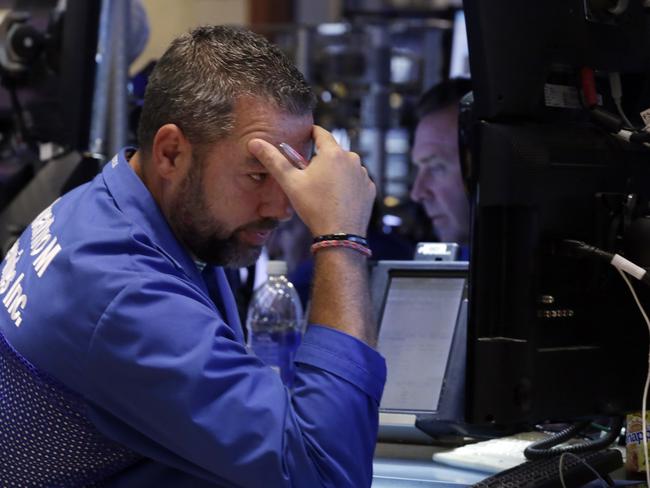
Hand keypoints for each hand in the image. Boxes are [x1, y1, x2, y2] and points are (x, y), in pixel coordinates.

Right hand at [248, 125, 375, 236]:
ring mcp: (363, 174)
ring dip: (335, 172)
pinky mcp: (370, 189)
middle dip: (321, 159)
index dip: (311, 134)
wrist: (340, 234)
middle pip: (333, 152)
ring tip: (323, 190)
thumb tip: (254, 143)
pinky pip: (355, 181)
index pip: (321, 133)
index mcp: (333, 153)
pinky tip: (337, 198)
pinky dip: (347, 185)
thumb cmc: (314, 207)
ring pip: (345, 167)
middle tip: (308, 174)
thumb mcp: (290, 182)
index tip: (305, 136)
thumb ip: (273, 160)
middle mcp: (352, 159)